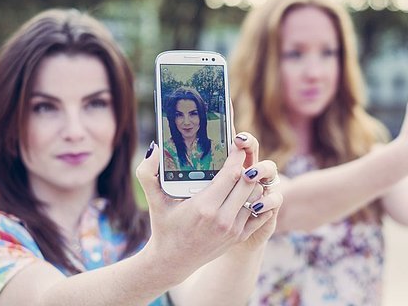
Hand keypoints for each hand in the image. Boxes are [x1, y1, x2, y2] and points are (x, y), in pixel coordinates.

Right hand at [135, 133, 280, 283]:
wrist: (172, 262)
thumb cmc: (164, 227)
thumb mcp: (154, 200)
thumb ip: (147, 173)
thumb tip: (153, 149)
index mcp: (203, 207)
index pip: (231, 174)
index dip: (237, 157)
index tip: (237, 145)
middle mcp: (221, 219)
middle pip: (247, 183)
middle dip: (248, 166)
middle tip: (244, 155)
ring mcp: (233, 229)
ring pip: (256, 197)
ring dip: (253, 182)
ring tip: (247, 172)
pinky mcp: (239, 237)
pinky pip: (260, 213)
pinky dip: (260, 200)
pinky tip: (252, 191)